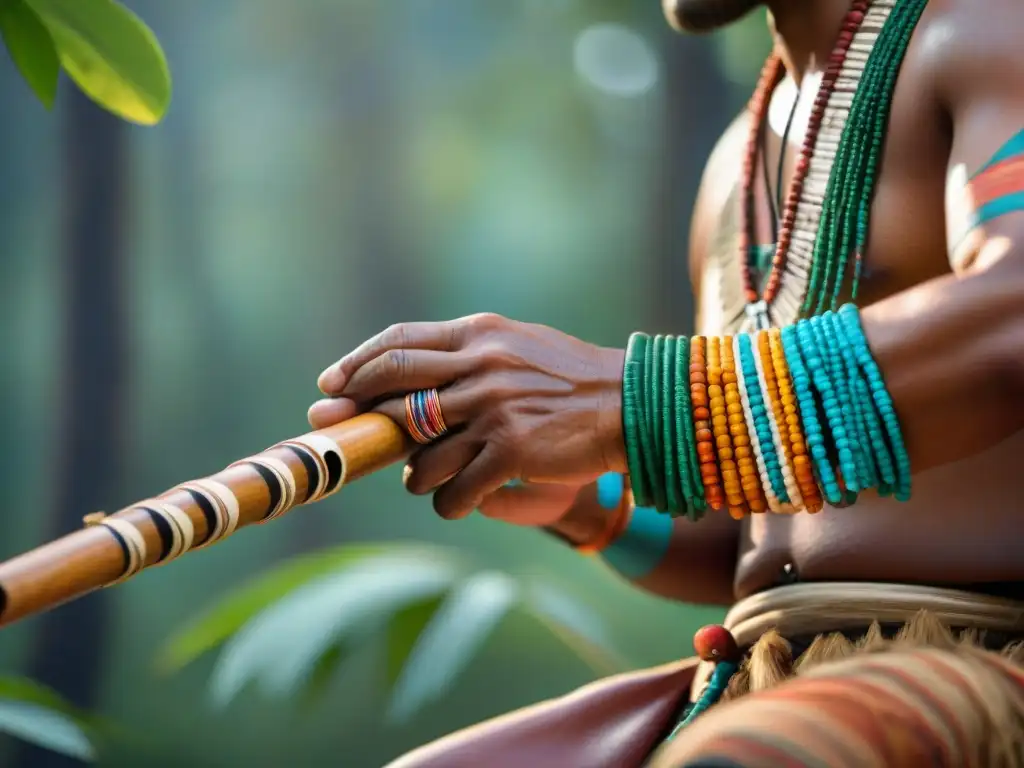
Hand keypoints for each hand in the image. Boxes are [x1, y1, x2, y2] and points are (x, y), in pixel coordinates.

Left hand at [308, 313, 625, 518]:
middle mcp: (481, 366)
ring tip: (430, 480)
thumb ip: (469, 355)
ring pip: (421, 453)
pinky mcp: (510, 451)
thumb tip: (410, 377)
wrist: (631, 406)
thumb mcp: (519, 347)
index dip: (357, 364)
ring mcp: (493, 409)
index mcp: (480, 336)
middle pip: (394, 389)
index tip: (332, 386)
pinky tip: (460, 502)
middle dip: (358, 415)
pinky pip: (454, 489)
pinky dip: (448, 502)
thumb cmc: (572, 379)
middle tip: (341, 435)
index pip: (400, 342)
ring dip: (415, 475)